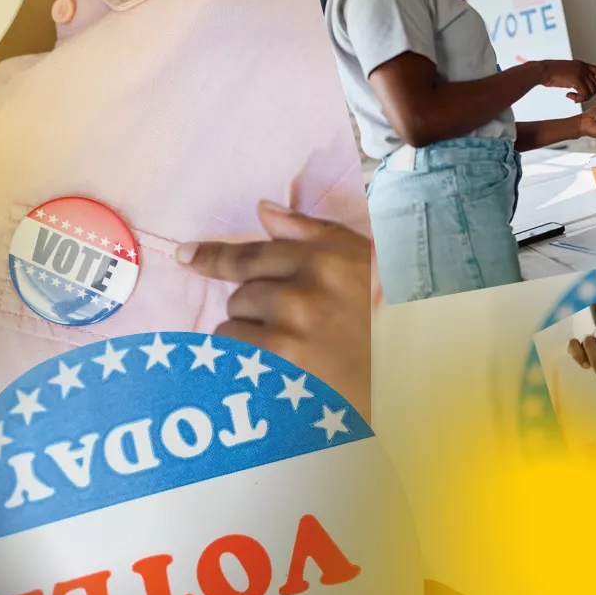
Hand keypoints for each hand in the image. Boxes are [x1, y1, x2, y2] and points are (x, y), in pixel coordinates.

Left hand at [178, 201, 371, 417]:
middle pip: (241, 295)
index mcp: (328, 261)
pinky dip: (246, 366)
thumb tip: (263, 209)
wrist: (410, 385)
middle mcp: (307, 290)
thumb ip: (313, 236)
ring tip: (293, 357)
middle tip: (296, 336)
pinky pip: (233, 355)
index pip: (252, 255)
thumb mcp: (364, 269)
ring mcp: (292, 329)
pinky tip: (280, 374)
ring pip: (231, 327)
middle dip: (257, 313)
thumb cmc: (386, 327)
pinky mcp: (281, 366)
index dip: (213, 257)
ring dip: (250, 342)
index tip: (185, 256)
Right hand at [539, 59, 595, 102]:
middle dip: (588, 94)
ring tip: (572, 97)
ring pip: (591, 91)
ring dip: (582, 98)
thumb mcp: (566, 72)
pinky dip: (577, 99)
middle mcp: (584, 68)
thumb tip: (578, 86)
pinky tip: (568, 96)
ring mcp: (581, 73)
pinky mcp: (577, 79)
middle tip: (576, 97)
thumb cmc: (550, 72)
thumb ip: (575, 76)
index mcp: (582, 64)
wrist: (542, 70)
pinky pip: (584, 95)